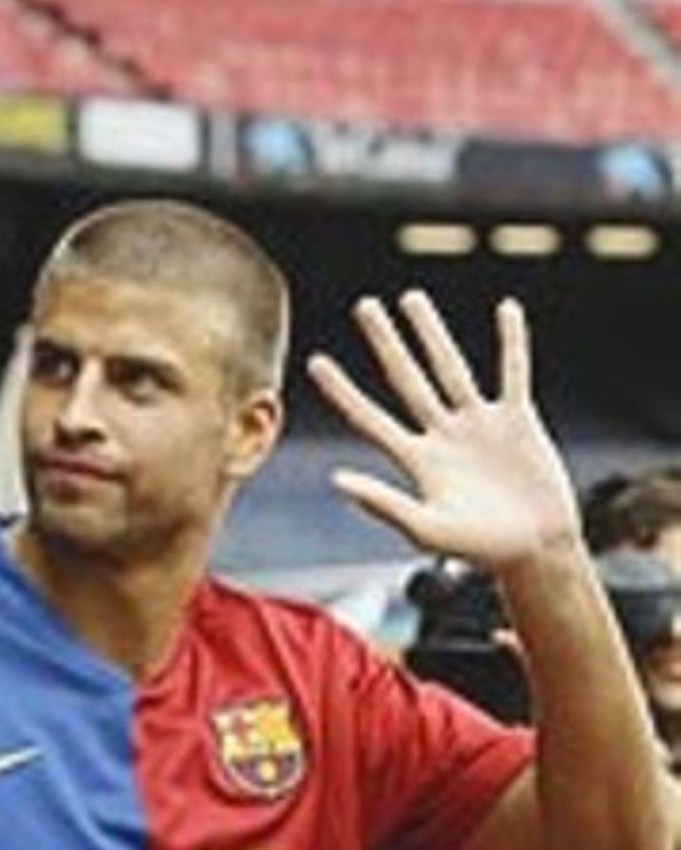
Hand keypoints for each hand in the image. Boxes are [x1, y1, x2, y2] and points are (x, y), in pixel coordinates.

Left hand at [308, 292, 580, 570]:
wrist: (534, 551)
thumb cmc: (478, 548)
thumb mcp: (426, 530)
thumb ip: (383, 503)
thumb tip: (336, 479)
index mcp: (415, 460)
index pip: (369, 417)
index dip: (342, 392)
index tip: (315, 362)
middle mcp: (442, 435)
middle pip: (406, 378)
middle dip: (385, 342)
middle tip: (364, 306)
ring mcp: (478, 425)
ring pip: (450, 367)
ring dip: (431, 332)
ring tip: (411, 298)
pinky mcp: (518, 420)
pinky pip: (513, 372)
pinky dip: (512, 342)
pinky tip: (507, 309)